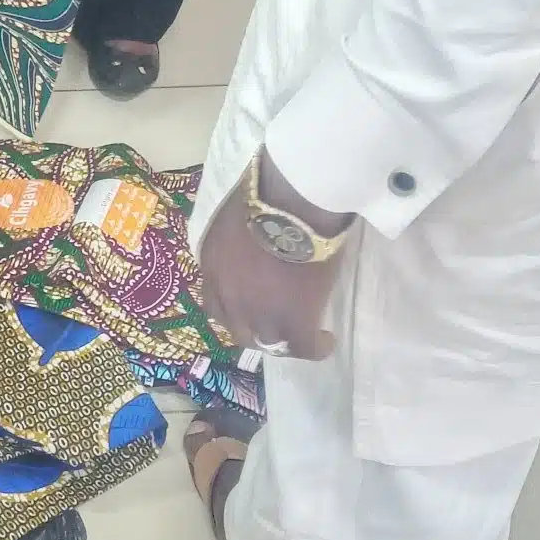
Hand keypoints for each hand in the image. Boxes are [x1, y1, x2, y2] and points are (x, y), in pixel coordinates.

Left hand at [197, 153, 351, 361]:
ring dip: (283, 339)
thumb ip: (231, 234)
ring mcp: (260, 311)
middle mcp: (229, 295)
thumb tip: (243, 231)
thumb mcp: (230, 215)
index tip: (248, 306)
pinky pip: (305, 346)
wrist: (290, 202)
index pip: (214, 302)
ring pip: (268, 340)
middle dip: (254, 329)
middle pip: (237, 327)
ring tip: (300, 333)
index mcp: (213, 266)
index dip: (232, 309)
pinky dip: (316, 347)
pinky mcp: (295, 319)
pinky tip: (327, 340)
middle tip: (274, 323)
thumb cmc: (262, 192)